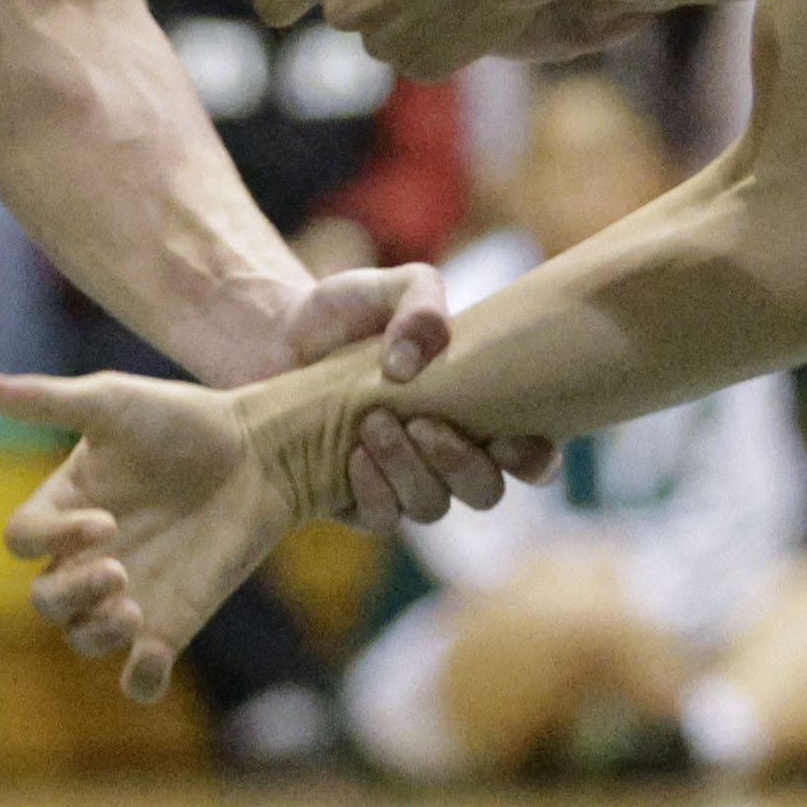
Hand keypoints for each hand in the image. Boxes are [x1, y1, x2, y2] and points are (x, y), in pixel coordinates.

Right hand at [0, 365, 329, 702]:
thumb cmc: (182, 420)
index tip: (105, 522)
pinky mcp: (172, 620)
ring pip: (81, 639)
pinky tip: (152, 657)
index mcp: (64, 508)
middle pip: (44, 600)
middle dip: (72, 594)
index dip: (51, 538)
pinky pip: (140, 676)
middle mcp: (85, 556)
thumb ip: (44, 400)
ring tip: (133, 611)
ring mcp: (127, 592)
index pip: (23, 540)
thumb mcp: (112, 403)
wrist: (262, 451)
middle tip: (119, 571)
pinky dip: (141, 680)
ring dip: (96, 634)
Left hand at [265, 258, 553, 525]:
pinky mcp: (356, 500)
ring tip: (372, 423)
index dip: (534, 461)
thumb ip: (421, 304)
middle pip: (485, 492)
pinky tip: (352, 455)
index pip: (532, 457)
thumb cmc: (347, 311)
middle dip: (460, 463)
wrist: (272, 335)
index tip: (507, 438)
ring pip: (431, 507)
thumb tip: (411, 366)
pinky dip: (373, 492)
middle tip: (422, 422)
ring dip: (409, 470)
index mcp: (478, 410)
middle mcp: (447, 455)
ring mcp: (403, 483)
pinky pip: (381, 520)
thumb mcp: (392, 286)